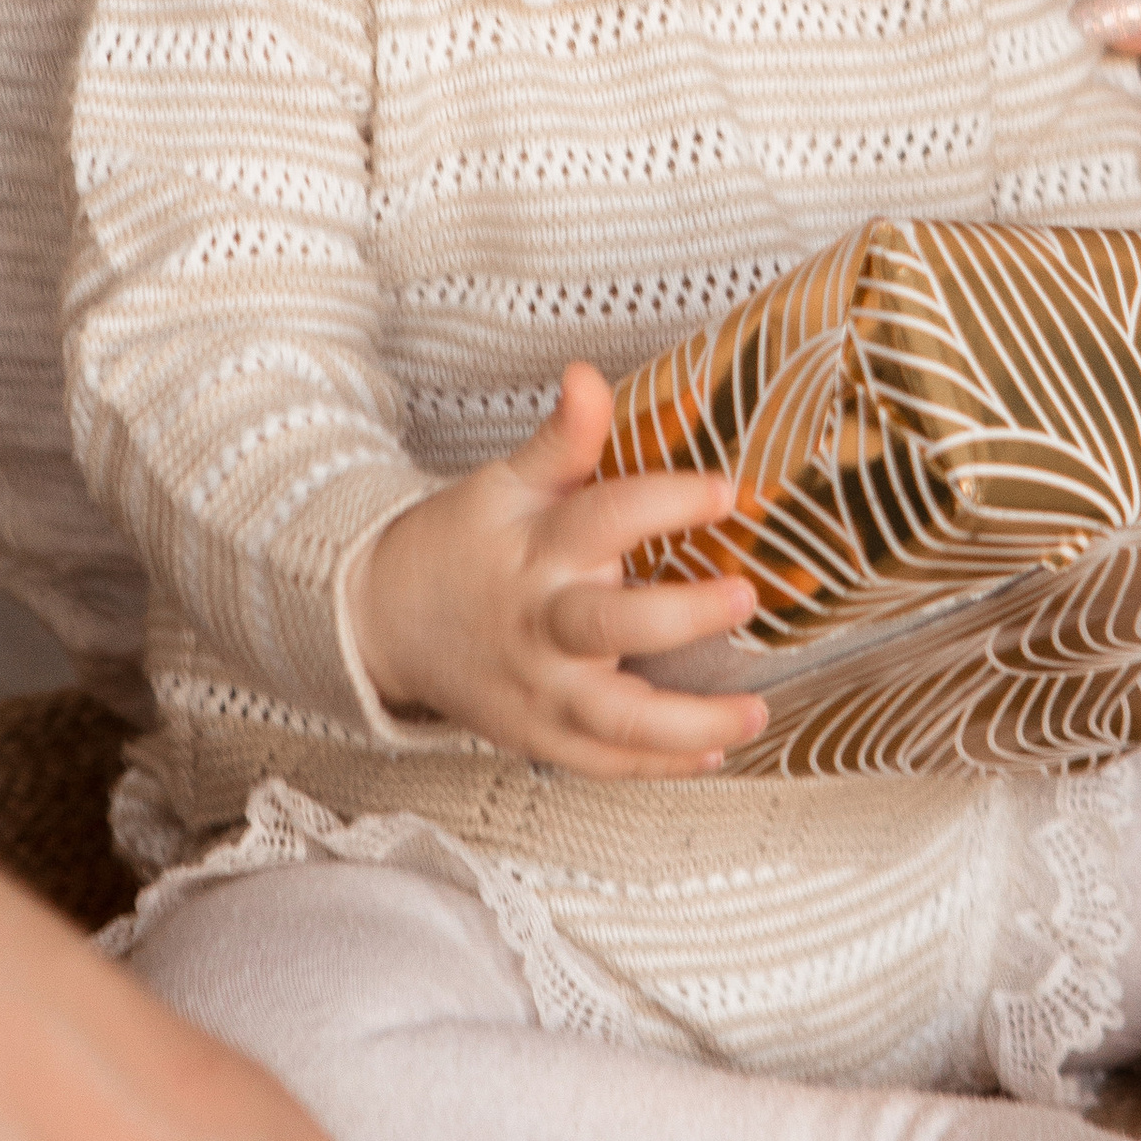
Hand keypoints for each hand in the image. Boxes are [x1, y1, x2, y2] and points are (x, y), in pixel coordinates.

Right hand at [353, 365, 767, 773]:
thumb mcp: (507, 482)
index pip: (605, 517)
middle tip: (744, 598)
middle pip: (610, 629)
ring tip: (755, 712)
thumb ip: (562, 437)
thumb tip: (589, 374)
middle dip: (681, 618)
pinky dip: (660, 766)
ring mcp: (541, 689)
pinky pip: (604, 762)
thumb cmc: (463, 544)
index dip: (667, 500)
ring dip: (689, 725)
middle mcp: (542, 624)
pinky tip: (714, 753)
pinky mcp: (539, 736)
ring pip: (616, 722)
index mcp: (537, 549)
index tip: (725, 490)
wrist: (385, 621)